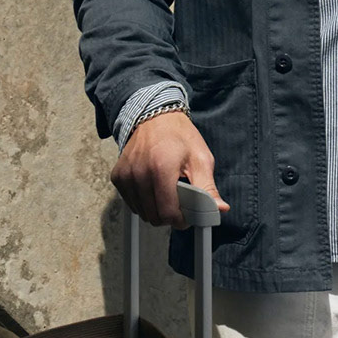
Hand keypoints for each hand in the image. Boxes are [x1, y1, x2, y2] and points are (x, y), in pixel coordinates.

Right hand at [111, 111, 229, 228]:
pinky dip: (143, 201)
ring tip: (165, 191)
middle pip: (154, 216)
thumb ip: (208, 188)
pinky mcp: (117, 176)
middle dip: (169, 215)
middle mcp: (139, 172)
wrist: (156, 118)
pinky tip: (152, 187)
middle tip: (179, 201)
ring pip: (142, 212)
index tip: (187, 214)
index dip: (181, 219)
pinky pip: (131, 203)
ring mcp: (125, 175)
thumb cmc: (180, 137)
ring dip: (155, 208)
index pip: (168, 213)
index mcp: (161, 168)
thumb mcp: (201, 159)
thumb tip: (220, 209)